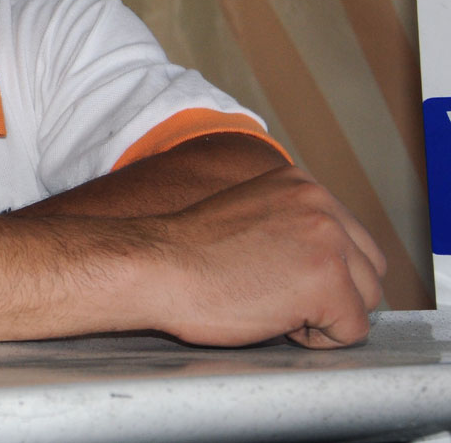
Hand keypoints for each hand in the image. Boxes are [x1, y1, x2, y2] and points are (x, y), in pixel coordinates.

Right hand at [151, 167, 385, 348]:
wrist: (155, 267)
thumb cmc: (188, 254)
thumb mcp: (250, 216)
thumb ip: (293, 226)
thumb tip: (328, 262)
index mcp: (302, 184)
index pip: (352, 240)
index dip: (321, 271)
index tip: (276, 276)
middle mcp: (321, 204)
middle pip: (369, 269)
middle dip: (334, 292)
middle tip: (275, 294)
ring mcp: (327, 240)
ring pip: (366, 299)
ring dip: (326, 315)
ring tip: (272, 305)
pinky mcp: (328, 281)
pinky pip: (352, 331)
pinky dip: (318, 340)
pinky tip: (274, 320)